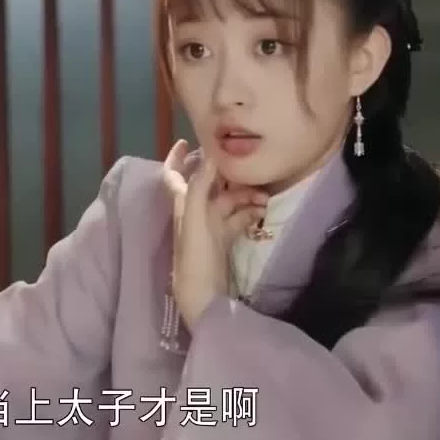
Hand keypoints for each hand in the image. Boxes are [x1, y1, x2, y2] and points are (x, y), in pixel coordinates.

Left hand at [161, 140, 267, 324]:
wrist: (204, 298)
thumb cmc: (195, 260)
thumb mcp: (195, 222)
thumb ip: (199, 189)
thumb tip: (211, 156)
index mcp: (182, 205)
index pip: (173, 175)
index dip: (176, 158)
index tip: (187, 141)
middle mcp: (194, 213)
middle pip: (211, 186)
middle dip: (231, 177)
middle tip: (254, 171)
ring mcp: (209, 227)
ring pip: (228, 201)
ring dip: (246, 196)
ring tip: (266, 198)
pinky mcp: (223, 241)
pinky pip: (237, 219)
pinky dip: (249, 213)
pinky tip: (263, 213)